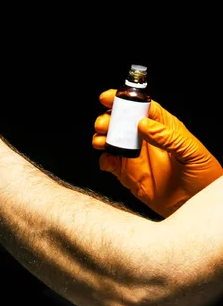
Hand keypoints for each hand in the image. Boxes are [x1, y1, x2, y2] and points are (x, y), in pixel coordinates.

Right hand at [92, 89, 222, 216]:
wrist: (197, 208)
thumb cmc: (204, 178)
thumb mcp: (192, 152)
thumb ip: (168, 136)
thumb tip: (143, 123)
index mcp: (164, 128)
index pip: (142, 107)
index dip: (124, 100)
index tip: (109, 97)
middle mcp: (146, 140)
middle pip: (121, 121)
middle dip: (108, 118)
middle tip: (104, 124)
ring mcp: (135, 156)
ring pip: (111, 140)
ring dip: (101, 137)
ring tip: (101, 141)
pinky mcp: (126, 174)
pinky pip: (108, 163)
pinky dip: (104, 160)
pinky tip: (109, 160)